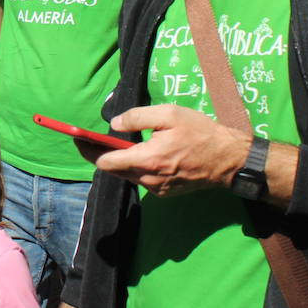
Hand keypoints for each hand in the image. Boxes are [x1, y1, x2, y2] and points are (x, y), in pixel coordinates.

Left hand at [96, 104, 250, 196]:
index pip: (106, 161)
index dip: (89, 150)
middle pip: (112, 170)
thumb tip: (114, 124)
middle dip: (100, 154)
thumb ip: (138, 117)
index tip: (78, 139)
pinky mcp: (164, 193)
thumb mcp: (170, 114)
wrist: (229, 160)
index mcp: (148, 159)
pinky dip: (135, 167)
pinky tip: (140, 153)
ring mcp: (157, 189)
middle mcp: (148, 179)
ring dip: (119, 161)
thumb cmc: (201, 133)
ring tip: (115, 144)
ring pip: (127, 175)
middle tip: (90, 140)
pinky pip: (141, 180)